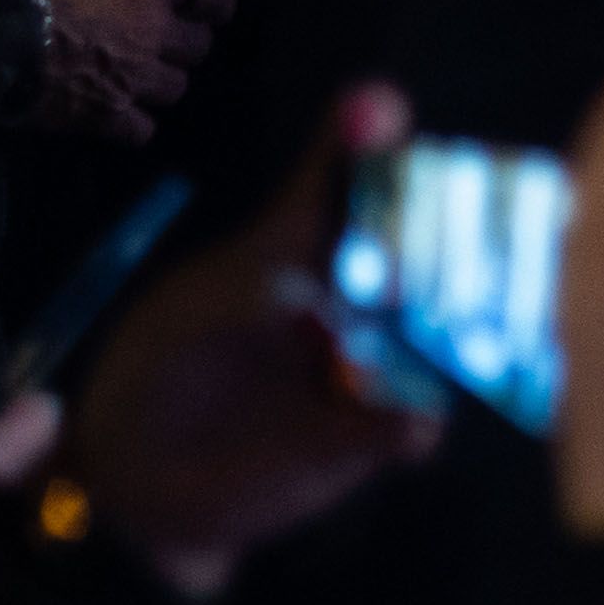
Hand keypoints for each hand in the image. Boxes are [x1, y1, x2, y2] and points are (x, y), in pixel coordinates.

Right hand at [0, 0, 226, 144]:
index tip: (211, 5)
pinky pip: (141, 131)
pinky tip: (120, 120)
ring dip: (162, 83)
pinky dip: (133, 126)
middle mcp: (154, 34)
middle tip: (167, 42)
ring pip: (176, 89)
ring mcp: (134, 79)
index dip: (215, 0)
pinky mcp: (108, 117)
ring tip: (143, 80)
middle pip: (198, 47)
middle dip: (186, 44)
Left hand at [61, 86, 436, 596]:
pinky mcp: (369, 436)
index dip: (365, 141)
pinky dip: (412, 423)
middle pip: (413, 247)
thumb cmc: (151, 387)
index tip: (380, 108)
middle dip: (449, 229)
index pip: (337, 184)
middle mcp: (346, 296)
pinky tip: (408, 426)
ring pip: (433, 331)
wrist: (140, 497)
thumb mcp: (174, 331)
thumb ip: (232, 303)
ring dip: (457, 325)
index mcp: (292, 252)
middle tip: (459, 224)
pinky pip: (410, 424)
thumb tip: (296, 293)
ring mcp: (367, 364)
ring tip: (463, 324)